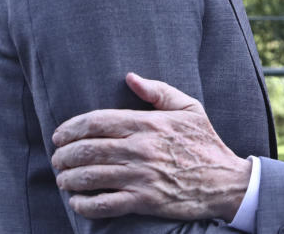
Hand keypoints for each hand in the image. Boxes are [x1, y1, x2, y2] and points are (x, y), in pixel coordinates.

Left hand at [51, 72, 250, 221]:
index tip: (59, 135)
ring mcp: (141, 176)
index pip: (97, 122)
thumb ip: (159, 91)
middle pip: (87, 149)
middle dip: (64, 155)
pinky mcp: (144, 201)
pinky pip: (103, 204)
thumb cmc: (205, 143)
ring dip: (69, 179)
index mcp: (149, 123)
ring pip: (90, 176)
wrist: (225, 181)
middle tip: (58, 158)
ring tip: (64, 179)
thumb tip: (130, 77)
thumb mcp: (190, 109)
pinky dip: (84, 204)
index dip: (70, 128)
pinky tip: (78, 201)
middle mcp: (141, 149)